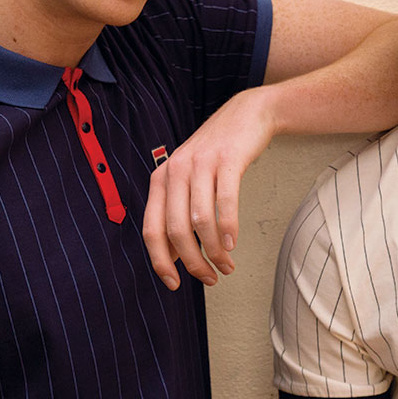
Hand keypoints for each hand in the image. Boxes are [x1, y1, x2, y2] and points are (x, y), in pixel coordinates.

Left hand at [143, 86, 278, 288]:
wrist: (246, 114)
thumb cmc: (217, 153)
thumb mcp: (188, 178)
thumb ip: (176, 211)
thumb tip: (171, 256)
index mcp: (161, 179)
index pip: (151, 229)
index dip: (160, 262)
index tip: (174, 284)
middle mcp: (175, 170)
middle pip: (176, 231)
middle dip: (193, 263)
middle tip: (210, 278)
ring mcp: (201, 164)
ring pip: (200, 221)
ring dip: (214, 252)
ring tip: (226, 266)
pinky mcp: (227, 160)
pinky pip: (225, 202)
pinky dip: (228, 229)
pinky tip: (232, 245)